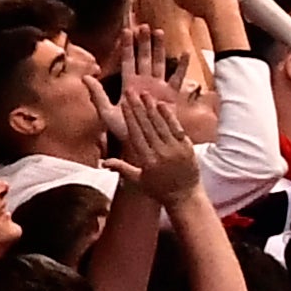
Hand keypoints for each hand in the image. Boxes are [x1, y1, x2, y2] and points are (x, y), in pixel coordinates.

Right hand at [115, 79, 203, 201]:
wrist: (185, 198)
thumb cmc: (159, 190)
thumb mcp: (138, 180)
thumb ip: (121, 168)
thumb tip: (103, 162)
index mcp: (146, 161)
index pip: (135, 135)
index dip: (130, 118)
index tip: (125, 104)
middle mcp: (160, 154)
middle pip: (147, 127)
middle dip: (138, 108)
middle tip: (132, 92)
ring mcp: (175, 151)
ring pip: (161, 126)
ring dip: (152, 109)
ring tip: (145, 94)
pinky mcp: (188, 149)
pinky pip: (177, 130)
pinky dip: (170, 117)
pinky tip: (162, 105)